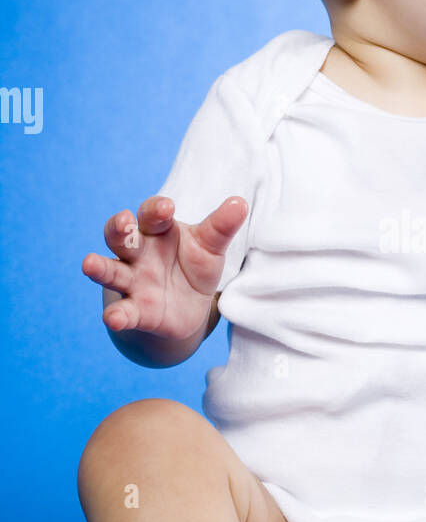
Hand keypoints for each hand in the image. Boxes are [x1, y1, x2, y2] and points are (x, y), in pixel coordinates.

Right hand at [81, 195, 247, 339]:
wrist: (187, 308)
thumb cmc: (194, 265)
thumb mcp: (210, 246)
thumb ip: (221, 227)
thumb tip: (240, 203)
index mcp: (158, 232)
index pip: (151, 214)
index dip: (156, 209)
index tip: (166, 207)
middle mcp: (139, 253)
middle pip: (121, 236)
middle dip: (119, 228)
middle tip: (124, 223)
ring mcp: (133, 282)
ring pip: (111, 271)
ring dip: (99, 267)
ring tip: (88, 264)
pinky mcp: (136, 311)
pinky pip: (123, 312)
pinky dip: (116, 316)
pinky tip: (113, 319)